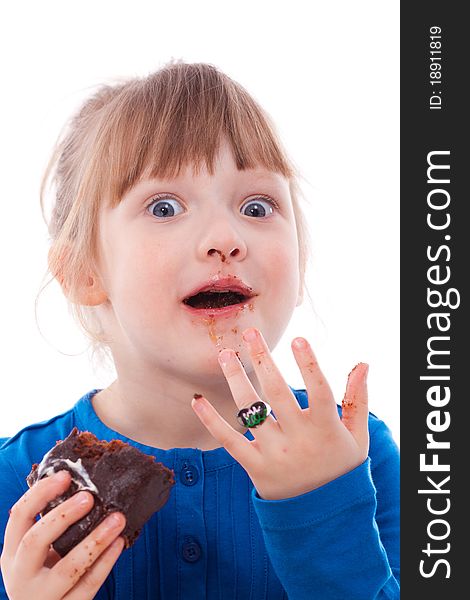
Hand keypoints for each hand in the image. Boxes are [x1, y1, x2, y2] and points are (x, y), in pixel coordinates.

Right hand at [0, 471, 125, 599]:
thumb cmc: (43, 575)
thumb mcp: (35, 553)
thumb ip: (50, 525)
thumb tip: (80, 485)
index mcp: (12, 553)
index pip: (19, 517)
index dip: (40, 493)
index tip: (65, 476)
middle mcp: (21, 575)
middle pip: (34, 542)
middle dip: (62, 516)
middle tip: (89, 497)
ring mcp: (42, 596)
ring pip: (68, 568)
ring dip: (95, 540)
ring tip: (117, 519)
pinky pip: (88, 585)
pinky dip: (106, 562)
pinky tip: (119, 542)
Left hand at [191, 328, 368, 500]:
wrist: (323, 516)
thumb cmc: (341, 468)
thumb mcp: (358, 438)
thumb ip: (358, 400)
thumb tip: (363, 364)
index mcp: (326, 430)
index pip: (319, 391)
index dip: (309, 365)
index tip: (298, 339)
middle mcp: (298, 440)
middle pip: (277, 393)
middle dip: (262, 360)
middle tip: (250, 333)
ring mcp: (274, 454)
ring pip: (251, 411)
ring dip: (236, 380)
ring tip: (225, 354)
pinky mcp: (255, 466)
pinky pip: (229, 440)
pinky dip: (211, 420)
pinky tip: (198, 399)